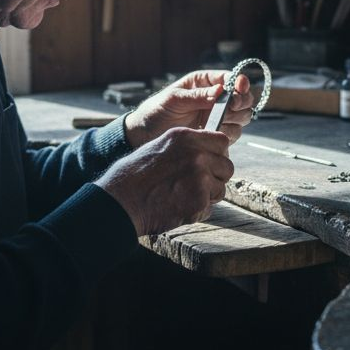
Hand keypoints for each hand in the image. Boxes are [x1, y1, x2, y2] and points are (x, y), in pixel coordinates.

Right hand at [95, 127, 233, 234]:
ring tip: (182, 197)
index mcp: (186, 137)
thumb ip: (186, 147)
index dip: (217, 154)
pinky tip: (178, 208)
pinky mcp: (199, 201)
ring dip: (206, 196)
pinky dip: (197, 212)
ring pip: (220, 189)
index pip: (222, 141)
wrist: (122, 201)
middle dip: (216, 177)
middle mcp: (196, 155)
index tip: (210, 163)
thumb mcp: (160, 147)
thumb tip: (207, 152)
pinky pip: (209, 208)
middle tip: (195, 185)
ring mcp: (199, 178)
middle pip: (227, 166)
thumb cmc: (136, 176)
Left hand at [124, 70, 255, 146]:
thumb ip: (198, 95)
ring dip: (235, 119)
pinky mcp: (216, 134)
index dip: (239, 82)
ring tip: (217, 122)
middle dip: (241, 102)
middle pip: (243, 98)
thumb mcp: (174, 99)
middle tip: (230, 107)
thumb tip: (220, 90)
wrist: (146, 135)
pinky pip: (233, 134)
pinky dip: (227, 134)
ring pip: (242, 117)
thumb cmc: (157, 110)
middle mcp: (215, 98)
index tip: (240, 86)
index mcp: (205, 82)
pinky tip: (212, 133)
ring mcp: (217, 117)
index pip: (230, 78)